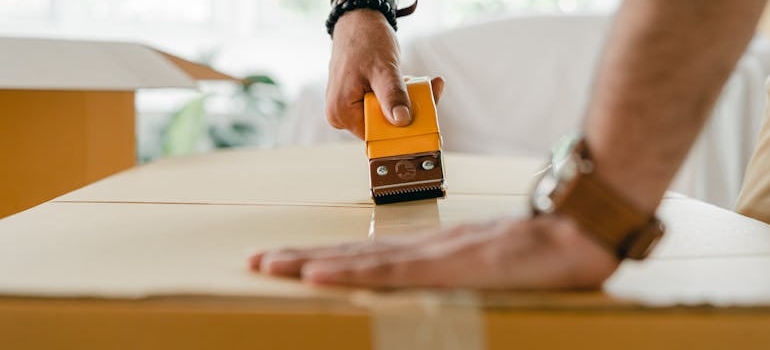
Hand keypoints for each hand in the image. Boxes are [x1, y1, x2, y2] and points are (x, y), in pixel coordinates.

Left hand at [250, 214, 618, 288]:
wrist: (579, 233)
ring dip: (309, 261)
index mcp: (432, 250)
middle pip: (351, 252)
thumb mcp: (493, 266)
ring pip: (359, 259)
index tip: (289, 260)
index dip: (326, 256)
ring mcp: (433, 254)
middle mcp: (424, 248)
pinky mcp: (448, 265)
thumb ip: (464, 270)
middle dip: (300, 256)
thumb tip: (440, 282)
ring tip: (268, 264)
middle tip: (256, 260)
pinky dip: (351, 271)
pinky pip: (391, 271)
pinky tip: (319, 273)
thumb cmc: (542, 253)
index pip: (368, 254)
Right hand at [326, 9, 443, 138]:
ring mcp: (350, 109)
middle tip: (432, 91)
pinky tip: (413, 82)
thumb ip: (392, 95)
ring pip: (387, 116)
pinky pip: (385, 106)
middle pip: (384, 127)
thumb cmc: (365, 41)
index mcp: (341, 113)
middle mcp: (342, 116)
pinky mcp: (360, 101)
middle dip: (410, 112)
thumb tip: (402, 120)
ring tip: (424, 84)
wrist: (358, 22)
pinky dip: (401, 96)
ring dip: (408, 102)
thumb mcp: (383, 69)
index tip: (428, 116)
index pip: (377, 135)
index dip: (403, 129)